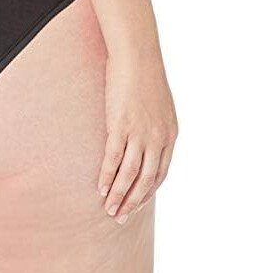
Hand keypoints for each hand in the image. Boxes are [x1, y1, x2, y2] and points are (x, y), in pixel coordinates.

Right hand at [98, 53, 177, 223]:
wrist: (138, 55)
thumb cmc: (144, 76)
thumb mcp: (158, 105)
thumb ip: (155, 125)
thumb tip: (145, 137)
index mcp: (170, 135)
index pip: (160, 173)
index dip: (147, 192)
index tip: (135, 205)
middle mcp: (158, 138)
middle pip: (147, 179)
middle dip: (133, 201)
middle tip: (120, 217)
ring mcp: (140, 133)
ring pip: (131, 174)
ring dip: (119, 195)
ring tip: (109, 209)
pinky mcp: (121, 126)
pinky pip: (115, 158)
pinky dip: (108, 176)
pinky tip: (102, 188)